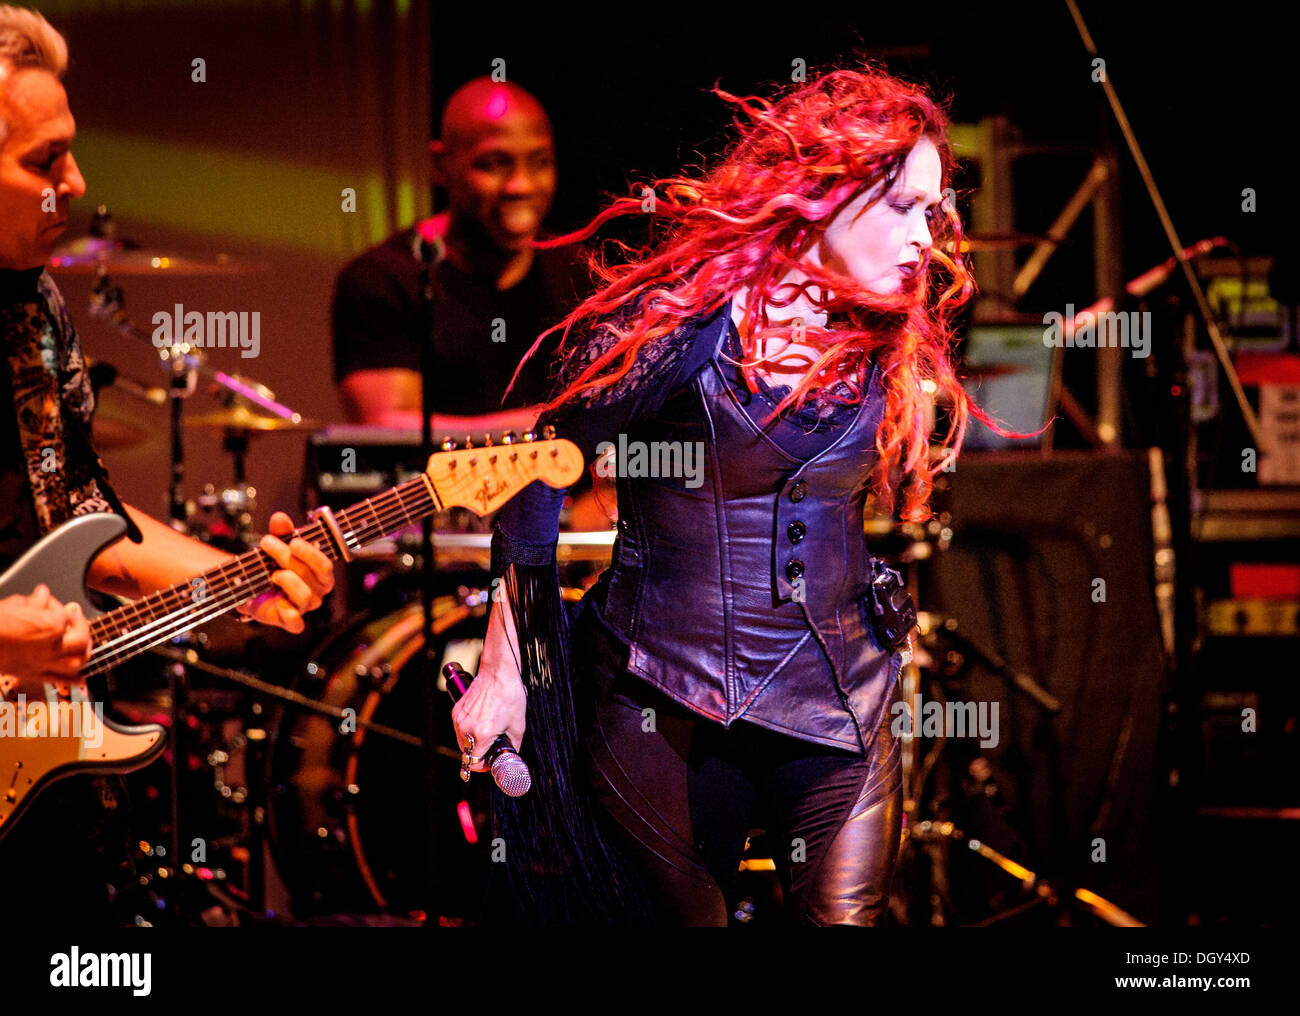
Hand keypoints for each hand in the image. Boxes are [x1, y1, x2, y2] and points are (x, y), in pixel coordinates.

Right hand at [0, 584, 91, 681]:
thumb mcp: (14, 604)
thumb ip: (34, 601)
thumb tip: (43, 594)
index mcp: (49, 626)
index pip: (66, 614)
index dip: (57, 605)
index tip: (49, 601)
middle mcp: (51, 647)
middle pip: (81, 639)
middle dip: (82, 628)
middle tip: (75, 620)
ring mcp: (43, 663)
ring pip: (77, 662)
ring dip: (83, 652)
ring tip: (83, 646)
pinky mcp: (33, 675)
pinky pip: (60, 680)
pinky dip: (73, 679)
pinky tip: (80, 677)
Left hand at [237, 511, 334, 632]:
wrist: (252, 585)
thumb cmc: (272, 563)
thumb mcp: (277, 543)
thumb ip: (281, 531)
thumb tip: (280, 518)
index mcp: (321, 573)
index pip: (325, 565)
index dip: (311, 554)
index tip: (293, 542)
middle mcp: (317, 591)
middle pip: (310, 576)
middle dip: (286, 557)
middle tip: (268, 544)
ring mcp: (304, 607)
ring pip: (305, 595)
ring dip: (287, 580)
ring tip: (272, 574)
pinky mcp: (289, 620)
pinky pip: (296, 623)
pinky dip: (288, 613)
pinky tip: (277, 600)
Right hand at [451, 651, 526, 772]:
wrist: (498, 671)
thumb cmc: (509, 694)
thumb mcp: (518, 724)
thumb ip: (513, 745)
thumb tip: (510, 755)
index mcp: (481, 734)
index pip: (473, 763)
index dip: (483, 766)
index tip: (490, 763)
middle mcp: (466, 728)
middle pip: (466, 754)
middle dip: (479, 754)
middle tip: (492, 748)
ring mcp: (459, 719)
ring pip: (462, 742)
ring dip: (473, 743)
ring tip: (488, 732)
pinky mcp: (456, 711)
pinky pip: (460, 729)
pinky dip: (469, 730)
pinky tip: (481, 722)